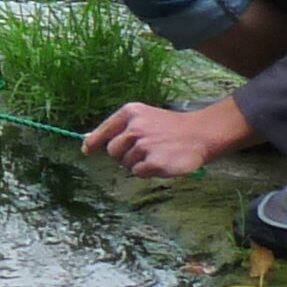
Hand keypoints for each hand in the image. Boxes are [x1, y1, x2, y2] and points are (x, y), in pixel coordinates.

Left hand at [88, 98, 249, 177]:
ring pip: (125, 164)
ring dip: (137, 163)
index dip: (93, 142)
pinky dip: (146, 171)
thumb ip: (120, 128)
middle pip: (112, 151)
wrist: (200, 134)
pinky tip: (160, 162)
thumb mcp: (144, 117)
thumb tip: (89, 143)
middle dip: (123, 155)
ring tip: (155, 153)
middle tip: (142, 151)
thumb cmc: (169, 127)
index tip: (87, 151)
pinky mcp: (154, 162)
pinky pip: (137, 173)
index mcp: (130, 113)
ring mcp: (144, 145)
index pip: (104, 130)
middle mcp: (135, 128)